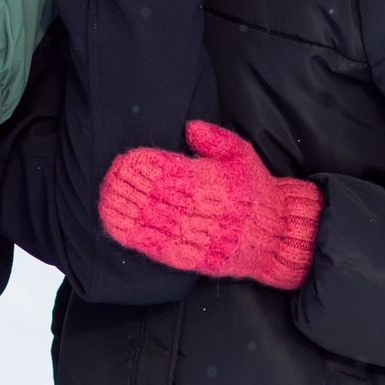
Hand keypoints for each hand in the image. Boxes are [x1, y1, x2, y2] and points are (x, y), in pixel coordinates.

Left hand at [97, 121, 321, 289]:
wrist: (278, 235)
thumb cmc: (256, 190)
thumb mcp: (243, 155)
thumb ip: (217, 139)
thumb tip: (189, 127)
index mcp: (217, 184)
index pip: (177, 174)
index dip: (149, 168)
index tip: (126, 161)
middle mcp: (208, 211)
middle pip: (163, 198)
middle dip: (134, 189)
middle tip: (110, 180)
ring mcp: (201, 236)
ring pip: (159, 223)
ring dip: (130, 213)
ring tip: (107, 201)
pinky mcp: (196, 258)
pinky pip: (164, 248)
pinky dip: (140, 238)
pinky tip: (119, 228)